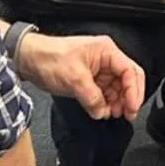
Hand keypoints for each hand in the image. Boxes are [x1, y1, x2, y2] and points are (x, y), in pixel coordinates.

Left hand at [17, 32, 144, 120]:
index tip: (132, 108)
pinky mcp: (89, 80)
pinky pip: (104, 93)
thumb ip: (92, 97)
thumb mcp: (74, 78)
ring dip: (117, 102)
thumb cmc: (50, 57)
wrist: (30, 59)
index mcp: (106, 51)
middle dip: (129, 97)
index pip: (130, 71)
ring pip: (117, 88)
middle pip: (127, 79)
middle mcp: (105, 59)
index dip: (134, 91)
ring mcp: (98, 70)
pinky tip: (102, 111)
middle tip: (128, 114)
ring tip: (112, 114)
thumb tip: (102, 111)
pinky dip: (105, 104)